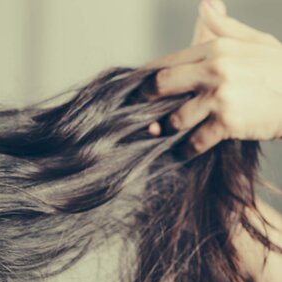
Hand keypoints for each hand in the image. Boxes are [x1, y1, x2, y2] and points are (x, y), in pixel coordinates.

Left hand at [141, 0, 281, 157]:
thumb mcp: (257, 42)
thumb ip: (226, 27)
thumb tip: (205, 5)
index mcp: (217, 48)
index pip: (168, 61)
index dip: (147, 76)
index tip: (137, 88)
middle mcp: (215, 69)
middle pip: (162, 84)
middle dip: (146, 99)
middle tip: (137, 112)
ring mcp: (220, 96)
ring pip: (175, 117)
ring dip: (164, 129)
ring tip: (158, 134)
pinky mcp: (227, 121)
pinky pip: (195, 141)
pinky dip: (186, 150)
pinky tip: (182, 153)